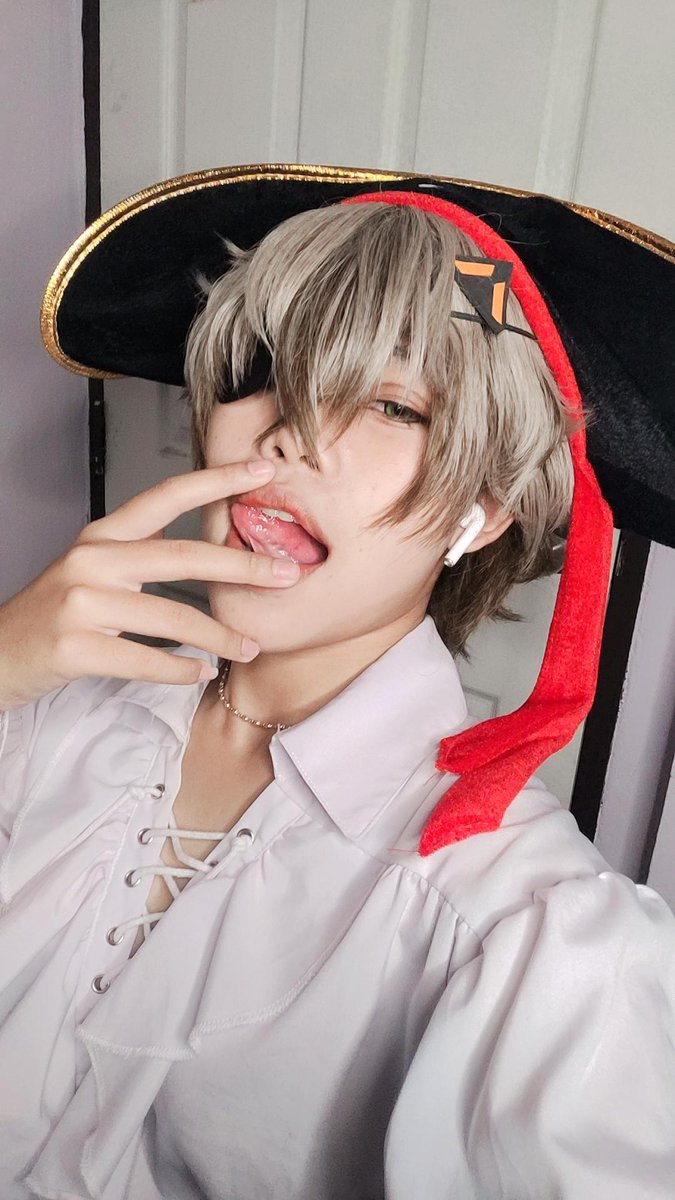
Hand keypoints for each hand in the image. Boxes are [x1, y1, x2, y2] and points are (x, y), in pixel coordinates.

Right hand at [0, 460, 299, 709]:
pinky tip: (200, 672)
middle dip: (244, 565)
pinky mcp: (75, 646)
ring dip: (220, 635)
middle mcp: (92, 559)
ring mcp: (81, 602)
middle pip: (183, 554)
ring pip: (172, 615)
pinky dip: (179, 669)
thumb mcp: (93, 570)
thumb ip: (140, 554)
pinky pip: (145, 658)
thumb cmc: (53, 615)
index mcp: (102, 535)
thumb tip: (210, 551)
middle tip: (288, 574)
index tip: (261, 472)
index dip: (216, 480)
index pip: (167, 495)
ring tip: (251, 646)